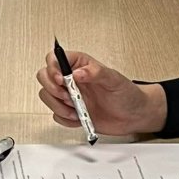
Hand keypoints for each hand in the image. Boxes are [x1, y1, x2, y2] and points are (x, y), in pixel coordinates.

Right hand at [37, 47, 167, 135]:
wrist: (134, 116)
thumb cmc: (127, 94)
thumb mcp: (115, 80)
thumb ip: (96, 73)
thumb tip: (77, 73)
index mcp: (79, 65)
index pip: (55, 59)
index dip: (53, 68)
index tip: (61, 80)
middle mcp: (70, 79)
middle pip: (44, 76)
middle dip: (52, 89)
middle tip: (68, 96)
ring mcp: (69, 96)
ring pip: (46, 96)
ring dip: (58, 106)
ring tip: (76, 110)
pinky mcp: (69, 112)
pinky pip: (56, 115)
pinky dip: (65, 119)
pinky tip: (79, 119)